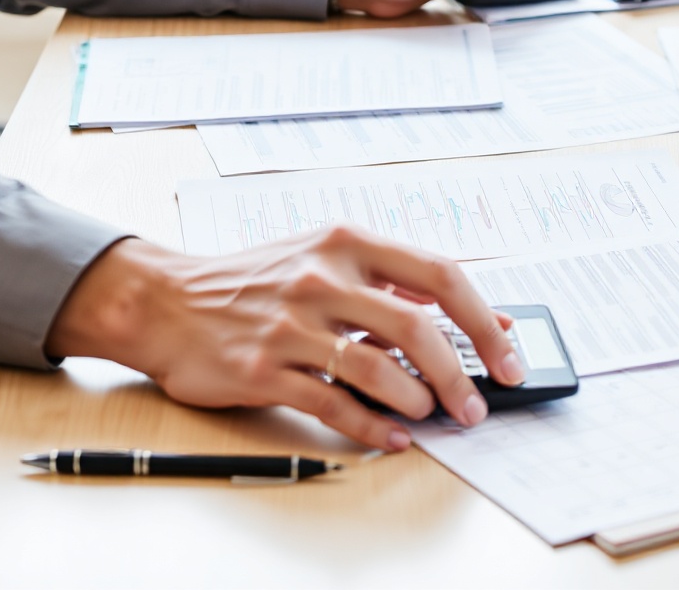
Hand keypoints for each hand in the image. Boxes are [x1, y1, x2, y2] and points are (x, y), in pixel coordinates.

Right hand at [45, 226, 524, 452]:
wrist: (169, 300)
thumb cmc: (256, 280)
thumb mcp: (323, 256)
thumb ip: (392, 281)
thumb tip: (478, 313)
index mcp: (346, 240)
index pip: (438, 273)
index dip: (484, 319)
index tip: (510, 357)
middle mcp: (323, 276)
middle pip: (417, 327)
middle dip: (459, 375)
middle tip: (476, 407)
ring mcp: (293, 324)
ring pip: (379, 370)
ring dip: (419, 402)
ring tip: (433, 418)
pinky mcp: (266, 369)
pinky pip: (334, 406)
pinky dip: (374, 428)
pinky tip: (393, 437)